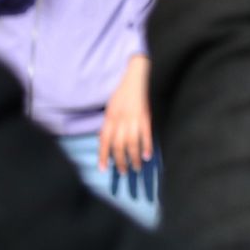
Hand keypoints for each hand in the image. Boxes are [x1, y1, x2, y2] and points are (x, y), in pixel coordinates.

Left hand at [99, 54, 152, 174]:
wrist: (136, 77)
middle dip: (119, 161)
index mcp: (110, 118)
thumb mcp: (110, 107)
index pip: (104, 141)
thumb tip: (104, 139)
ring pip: (132, 144)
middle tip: (122, 172)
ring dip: (133, 158)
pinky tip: (147, 156)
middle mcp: (120, 121)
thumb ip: (109, 123)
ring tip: (136, 168)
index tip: (103, 169)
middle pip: (118, 146)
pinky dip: (146, 147)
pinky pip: (146, 135)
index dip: (103, 156)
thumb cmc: (123, 92)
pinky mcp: (146, 118)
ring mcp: (133, 120)